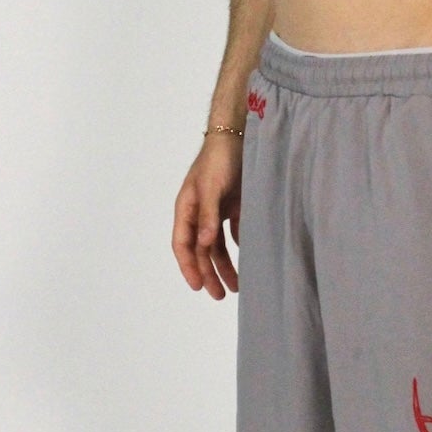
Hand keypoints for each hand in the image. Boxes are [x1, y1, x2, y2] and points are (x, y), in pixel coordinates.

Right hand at [172, 136, 243, 297]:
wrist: (239, 135)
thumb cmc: (219, 159)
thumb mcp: (210, 187)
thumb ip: (207, 216)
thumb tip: (205, 243)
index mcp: (186, 208)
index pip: (183, 244)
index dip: (188, 266)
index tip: (197, 286)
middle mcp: (199, 212)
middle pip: (201, 250)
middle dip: (208, 273)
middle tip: (220, 295)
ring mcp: (216, 209)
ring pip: (217, 245)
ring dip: (224, 265)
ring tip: (236, 286)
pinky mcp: (233, 205)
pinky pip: (234, 232)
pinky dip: (239, 245)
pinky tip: (248, 256)